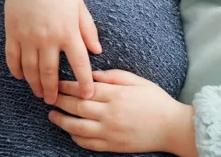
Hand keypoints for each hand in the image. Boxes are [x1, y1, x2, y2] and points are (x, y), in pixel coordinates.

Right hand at [0, 0, 101, 103]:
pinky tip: (21, 77)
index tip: (88, 95)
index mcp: (68, 31)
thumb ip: (88, 30)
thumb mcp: (80, 6)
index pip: (79, 63)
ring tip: (39, 94)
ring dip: (35, 84)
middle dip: (53, 90)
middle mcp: (48, 38)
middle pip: (51, 72)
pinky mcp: (13, 33)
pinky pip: (13, 58)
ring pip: (31, 69)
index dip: (85, 82)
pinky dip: (16, 70)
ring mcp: (28, 37)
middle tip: (55, 101)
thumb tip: (97, 51)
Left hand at [49, 70, 196, 155]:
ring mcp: (110, 131)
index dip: (68, 85)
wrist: (172, 127)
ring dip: (62, 121)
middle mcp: (110, 113)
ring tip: (52, 115)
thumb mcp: (138, 81)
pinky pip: (88, 143)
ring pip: (77, 127)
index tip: (59, 82)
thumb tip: (94, 74)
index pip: (85, 88)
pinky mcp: (112, 145)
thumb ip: (115, 76)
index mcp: (116, 94)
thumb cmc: (157, 101)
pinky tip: (70, 131)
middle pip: (77, 106)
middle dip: (60, 100)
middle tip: (49, 96)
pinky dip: (75, 137)